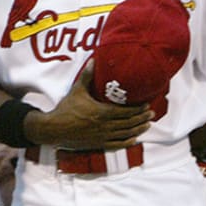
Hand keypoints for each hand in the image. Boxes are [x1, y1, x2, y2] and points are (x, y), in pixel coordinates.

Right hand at [33, 61, 151, 149]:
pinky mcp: (97, 144)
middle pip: (128, 123)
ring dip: (138, 130)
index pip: (125, 111)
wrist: (53, 129)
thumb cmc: (65, 109)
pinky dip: (127, 142)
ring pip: (125, 134)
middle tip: (151, 114)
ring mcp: (102, 137)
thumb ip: (87, 76)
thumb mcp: (77, 90)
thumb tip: (94, 60)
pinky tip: (134, 139)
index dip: (138, 109)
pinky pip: (116, 145)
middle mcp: (104, 126)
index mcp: (101, 112)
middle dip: (142, 118)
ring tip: (148, 125)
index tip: (147, 105)